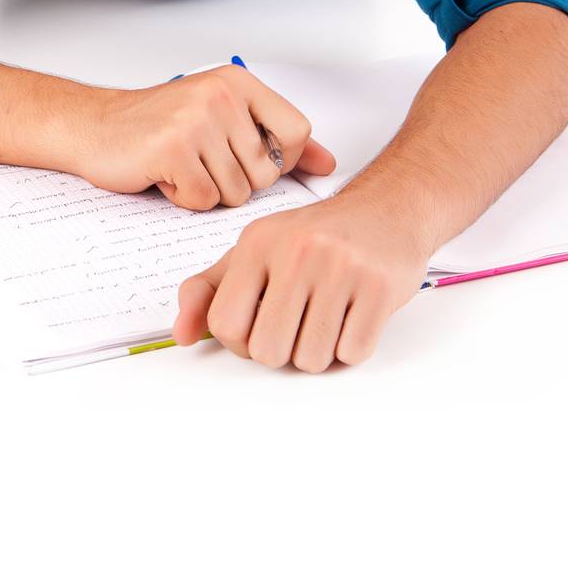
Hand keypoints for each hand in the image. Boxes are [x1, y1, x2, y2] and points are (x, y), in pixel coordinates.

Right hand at [84, 63, 336, 209]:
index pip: (296, 131)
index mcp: (238, 82)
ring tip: (181, 165)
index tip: (245, 156)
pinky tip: (165, 176)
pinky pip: (204, 200)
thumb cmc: (158, 126)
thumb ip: (278, 139)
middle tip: (200, 159)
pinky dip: (184, 198)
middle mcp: (220, 95)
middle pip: (266, 172)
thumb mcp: (223, 120)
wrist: (94, 126)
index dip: (277, 159)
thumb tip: (327, 164)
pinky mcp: (172, 149)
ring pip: (236, 191)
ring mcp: (196, 120)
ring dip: (208, 191)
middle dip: (234, 180)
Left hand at [171, 193, 430, 370]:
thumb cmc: (314, 237)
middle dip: (283, 349)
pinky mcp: (379, 286)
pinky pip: (352, 354)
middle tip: (297, 323)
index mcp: (257, 243)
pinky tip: (353, 314)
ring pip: (311, 359)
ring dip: (319, 350)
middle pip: (268, 350)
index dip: (241, 341)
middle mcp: (296, 251)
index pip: (225, 325)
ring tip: (326, 317)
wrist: (386, 209)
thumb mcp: (255, 251)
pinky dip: (351, 347)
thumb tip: (182, 334)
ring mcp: (340, 267)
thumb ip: (210, 290)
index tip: (259, 325)